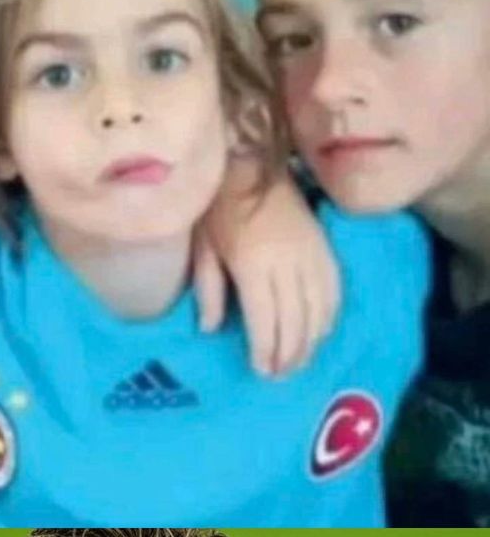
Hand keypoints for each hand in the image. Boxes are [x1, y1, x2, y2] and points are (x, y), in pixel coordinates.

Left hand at [197, 159, 340, 374]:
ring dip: (311, 342)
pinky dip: (329, 318)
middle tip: (280, 377)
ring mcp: (312, 254)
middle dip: (289, 354)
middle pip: (296, 321)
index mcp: (254, 263)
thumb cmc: (218, 205)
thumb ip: (209, 289)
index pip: (266, 319)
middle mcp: (288, 262)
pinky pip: (334, 291)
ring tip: (298, 363)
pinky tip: (319, 334)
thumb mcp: (203, 247)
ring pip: (320, 310)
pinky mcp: (325, 247)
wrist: (250, 160)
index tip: (262, 371)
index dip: (266, 350)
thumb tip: (211, 329)